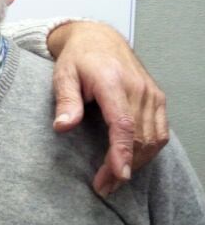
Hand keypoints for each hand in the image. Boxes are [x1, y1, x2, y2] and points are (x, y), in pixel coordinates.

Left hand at [47, 21, 168, 195]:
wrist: (99, 38)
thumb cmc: (78, 58)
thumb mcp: (63, 75)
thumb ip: (65, 101)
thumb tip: (63, 127)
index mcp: (113, 82)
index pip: (123, 123)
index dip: (122, 152)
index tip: (118, 174)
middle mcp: (138, 89)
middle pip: (139, 137)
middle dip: (123, 166)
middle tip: (104, 186)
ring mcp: (152, 94)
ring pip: (153, 138)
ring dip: (137, 162)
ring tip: (115, 180)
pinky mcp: (157, 98)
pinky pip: (160, 131)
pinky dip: (149, 150)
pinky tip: (132, 162)